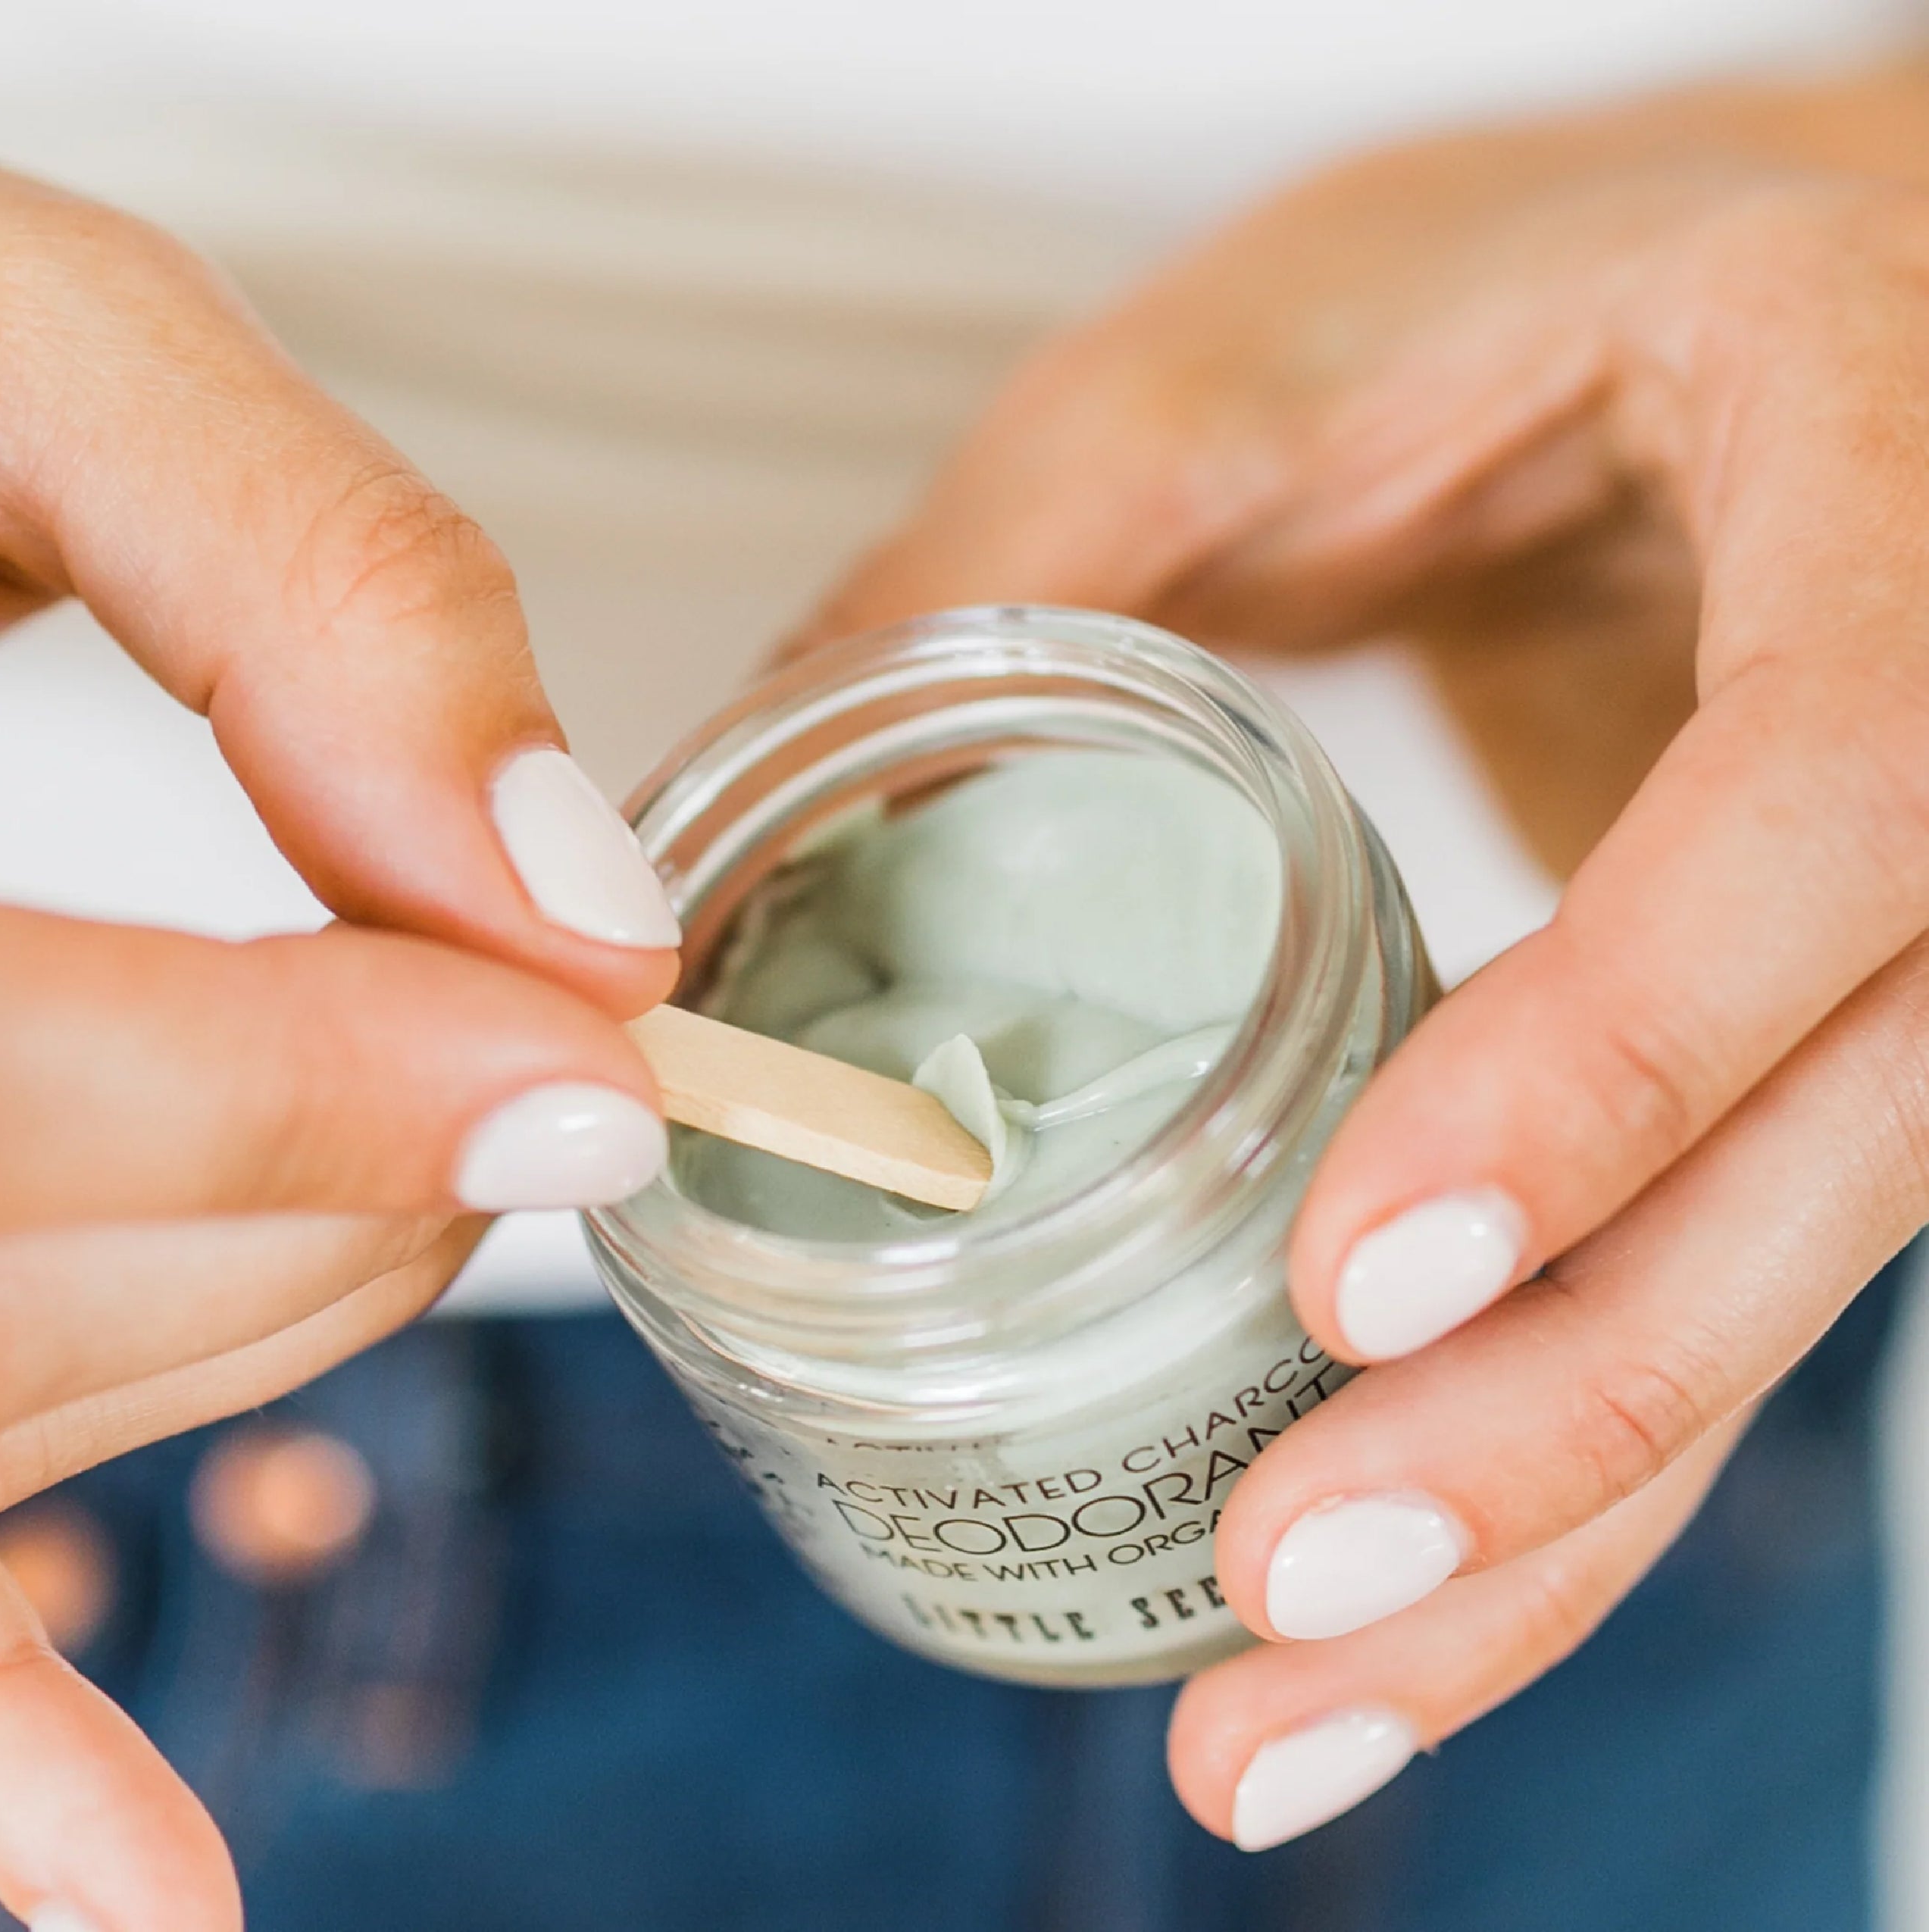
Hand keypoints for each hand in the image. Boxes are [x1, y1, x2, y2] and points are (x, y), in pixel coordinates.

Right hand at [0, 172, 680, 1925]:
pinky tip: (149, 1885)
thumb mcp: (34, 350)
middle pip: (15, 1278)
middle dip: (343, 1203)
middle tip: (550, 1082)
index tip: (606, 1068)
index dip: (325, 1098)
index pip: (4, 1071)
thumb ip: (316, 576)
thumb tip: (573, 891)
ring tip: (445, 1213)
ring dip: (263, 1340)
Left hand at [804, 73, 1928, 1846]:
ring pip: (1790, 1283)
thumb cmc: (1539, 279)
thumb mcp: (1268, 356)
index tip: (1355, 1276)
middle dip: (1564, 1413)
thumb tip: (745, 801)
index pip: (1822, 814)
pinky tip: (1376, 1591)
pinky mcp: (1803, 1036)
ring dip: (1552, 1527)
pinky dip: (1543, 1456)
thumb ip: (1030, 559)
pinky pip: (1707, 1269)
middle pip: (1836, 1153)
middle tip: (1283, 1600)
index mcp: (1880, 506)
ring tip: (1285, 1709)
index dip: (1610, 1059)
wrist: (1767, 304)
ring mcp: (1909, 932)